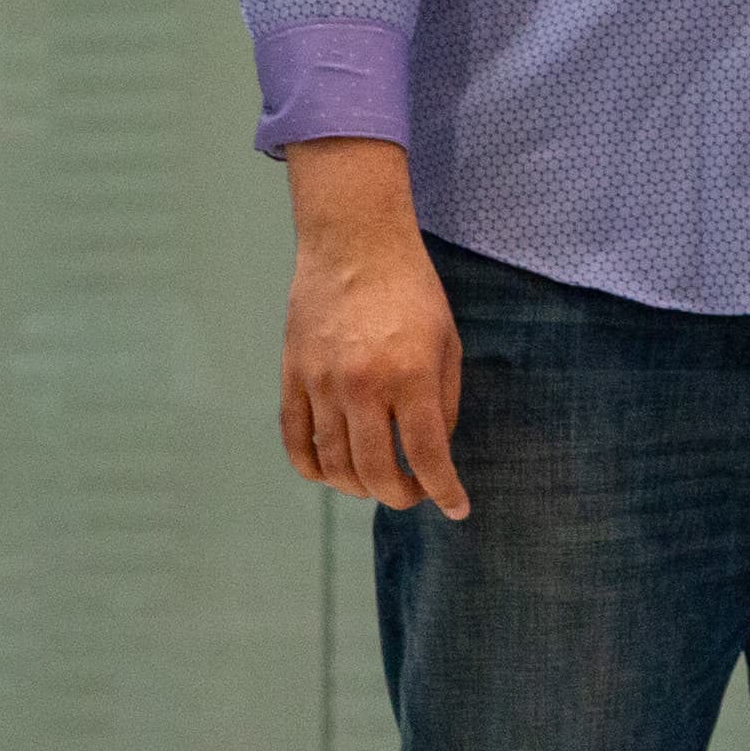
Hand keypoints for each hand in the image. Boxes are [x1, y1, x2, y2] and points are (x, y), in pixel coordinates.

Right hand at [280, 139, 469, 516]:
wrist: (354, 242)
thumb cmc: (411, 289)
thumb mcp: (448, 343)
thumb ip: (444, 402)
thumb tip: (432, 452)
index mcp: (410, 375)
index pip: (426, 455)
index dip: (444, 491)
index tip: (456, 508)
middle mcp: (363, 385)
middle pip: (376, 472)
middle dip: (400, 496)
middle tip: (414, 494)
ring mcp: (321, 382)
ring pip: (333, 464)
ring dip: (358, 487)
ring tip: (377, 483)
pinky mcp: (293, 375)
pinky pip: (295, 439)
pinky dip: (312, 467)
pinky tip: (331, 473)